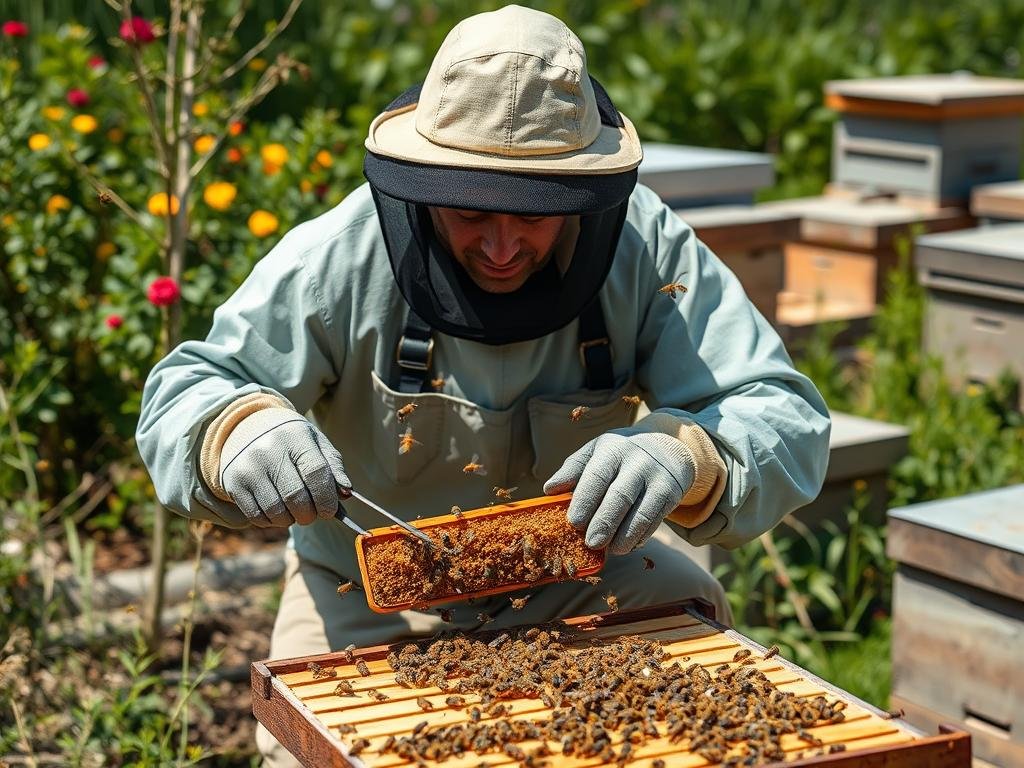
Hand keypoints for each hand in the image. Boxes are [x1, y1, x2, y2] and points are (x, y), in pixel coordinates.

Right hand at [220, 409, 349, 526]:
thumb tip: (347, 494)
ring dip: (291, 520)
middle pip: (296, 496)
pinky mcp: (233, 483)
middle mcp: (268, 450)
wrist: (245, 428)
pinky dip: (272, 521)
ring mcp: (248, 467)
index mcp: (295, 436)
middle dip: (310, 513)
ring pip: (276, 511)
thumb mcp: (315, 443)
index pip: (316, 473)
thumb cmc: (290, 440)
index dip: (327, 497)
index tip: (330, 510)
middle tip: (313, 514)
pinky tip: (277, 511)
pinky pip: (257, 516)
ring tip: (295, 512)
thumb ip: (333, 467)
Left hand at [544, 429, 694, 554]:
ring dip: (625, 536)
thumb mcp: (597, 451)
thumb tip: (549, 489)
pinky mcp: (672, 493)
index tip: (574, 522)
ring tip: (611, 550)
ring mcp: (657, 477)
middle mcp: (637, 461)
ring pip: (641, 512)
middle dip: (604, 522)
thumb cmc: (621, 454)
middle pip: (620, 496)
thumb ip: (573, 469)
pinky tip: (629, 545)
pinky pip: (655, 519)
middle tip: (591, 543)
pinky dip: (641, 536)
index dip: (585, 500)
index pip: (597, 475)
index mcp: (612, 449)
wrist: (667, 446)